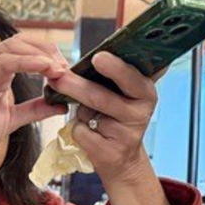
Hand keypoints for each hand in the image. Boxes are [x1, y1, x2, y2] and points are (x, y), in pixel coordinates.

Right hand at [0, 35, 68, 168]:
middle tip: (66, 68)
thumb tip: (59, 104)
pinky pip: (3, 60)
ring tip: (58, 68)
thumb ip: (34, 109)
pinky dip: (26, 62)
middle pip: (23, 43)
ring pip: (14, 47)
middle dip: (48, 52)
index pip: (26, 51)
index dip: (49, 57)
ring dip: (40, 55)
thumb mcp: (11, 119)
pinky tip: (43, 68)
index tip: (67, 73)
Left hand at [45, 53, 157, 183]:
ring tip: (65, 95)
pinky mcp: (109, 153)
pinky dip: (77, 129)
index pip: (132, 77)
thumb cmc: (119, 117)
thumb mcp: (129, 95)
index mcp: (146, 93)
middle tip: (59, 77)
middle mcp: (139, 114)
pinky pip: (82, 133)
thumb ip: (124, 73)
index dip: (115, 68)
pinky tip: (87, 131)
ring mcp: (125, 136)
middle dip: (77, 85)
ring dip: (74, 106)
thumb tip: (123, 45)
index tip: (98, 57)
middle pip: (102, 96)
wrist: (123, 158)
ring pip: (88, 114)